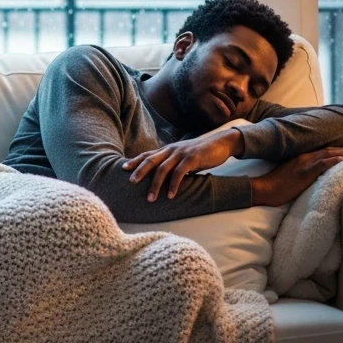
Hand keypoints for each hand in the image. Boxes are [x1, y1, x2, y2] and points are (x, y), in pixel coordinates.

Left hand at [122, 128, 243, 201]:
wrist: (219, 143)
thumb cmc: (199, 153)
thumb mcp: (182, 157)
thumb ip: (172, 164)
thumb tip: (161, 177)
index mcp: (167, 150)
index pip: (147, 154)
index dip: (135, 160)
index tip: (123, 168)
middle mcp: (171, 150)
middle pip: (150, 160)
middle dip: (139, 171)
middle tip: (131, 182)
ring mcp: (181, 154)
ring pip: (163, 169)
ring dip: (155, 185)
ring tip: (150, 198)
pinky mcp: (192, 159)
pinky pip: (179, 173)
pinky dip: (173, 185)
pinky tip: (170, 195)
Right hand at [251, 147, 342, 206]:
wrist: (264, 189)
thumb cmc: (276, 186)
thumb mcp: (292, 175)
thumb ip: (305, 173)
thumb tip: (318, 178)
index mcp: (302, 158)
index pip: (325, 151)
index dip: (339, 150)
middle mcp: (305, 157)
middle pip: (330, 150)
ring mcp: (305, 163)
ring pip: (329, 154)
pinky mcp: (305, 172)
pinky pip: (323, 163)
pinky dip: (335, 160)